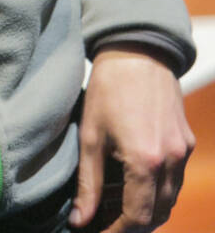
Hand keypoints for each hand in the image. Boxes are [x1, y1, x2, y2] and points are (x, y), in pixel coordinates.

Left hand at [69, 45, 194, 230]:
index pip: (137, 218)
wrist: (137, 50)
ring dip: (148, 211)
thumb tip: (79, 220)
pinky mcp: (187, 141)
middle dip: (133, 226)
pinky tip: (136, 184)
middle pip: (158, 214)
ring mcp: (183, 152)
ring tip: (118, 207)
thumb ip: (88, 183)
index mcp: (145, 161)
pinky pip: (176, 180)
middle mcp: (171, 161)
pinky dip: (159, 191)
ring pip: (170, 199)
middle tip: (106, 224)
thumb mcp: (90, 135)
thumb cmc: (109, 88)